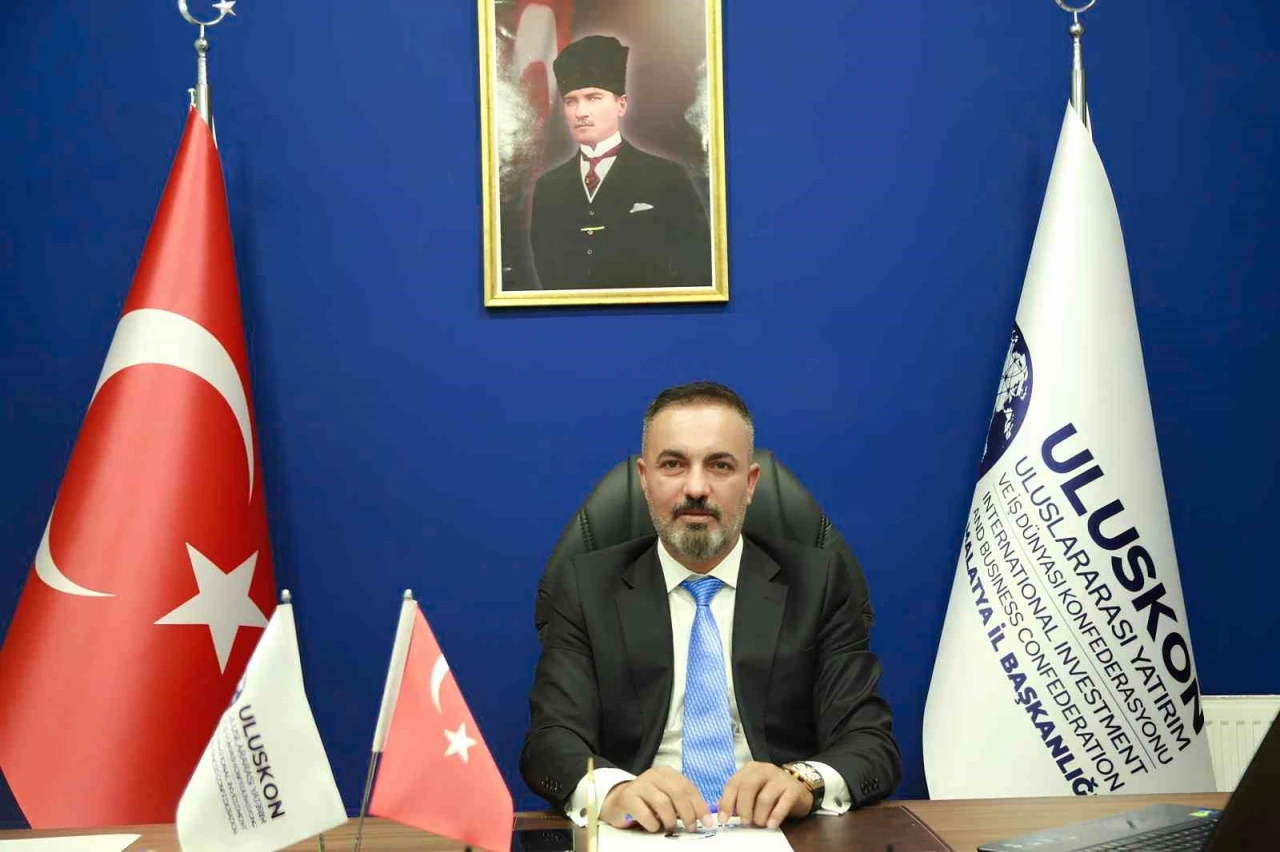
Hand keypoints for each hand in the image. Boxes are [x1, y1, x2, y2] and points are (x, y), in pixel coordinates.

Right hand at [599, 766, 715, 832]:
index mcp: (667, 773)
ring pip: (663, 803)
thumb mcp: (667, 798)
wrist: (617, 801)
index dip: (700, 806)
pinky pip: (645, 813)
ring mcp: (639, 784)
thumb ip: (682, 803)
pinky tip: (653, 827)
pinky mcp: (627, 797)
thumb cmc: (647, 802)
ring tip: (670, 828)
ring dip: (670, 820)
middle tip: (691, 828)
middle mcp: (654, 775)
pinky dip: (653, 824)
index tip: (707, 822)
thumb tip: (703, 817)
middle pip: (678, 793)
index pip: (689, 787)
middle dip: (688, 813)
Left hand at [718, 762, 812, 828]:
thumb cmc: (770, 791)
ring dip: (759, 816)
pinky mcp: (793, 789)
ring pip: (764, 798)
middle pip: (747, 787)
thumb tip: (723, 812)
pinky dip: (775, 816)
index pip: (733, 783)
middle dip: (743, 808)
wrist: (799, 788)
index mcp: (750, 769)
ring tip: (760, 824)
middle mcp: (764, 770)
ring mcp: (780, 778)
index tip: (723, 819)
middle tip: (745, 822)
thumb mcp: (753, 791)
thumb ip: (738, 798)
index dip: (726, 802)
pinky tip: (771, 824)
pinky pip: (783, 804)